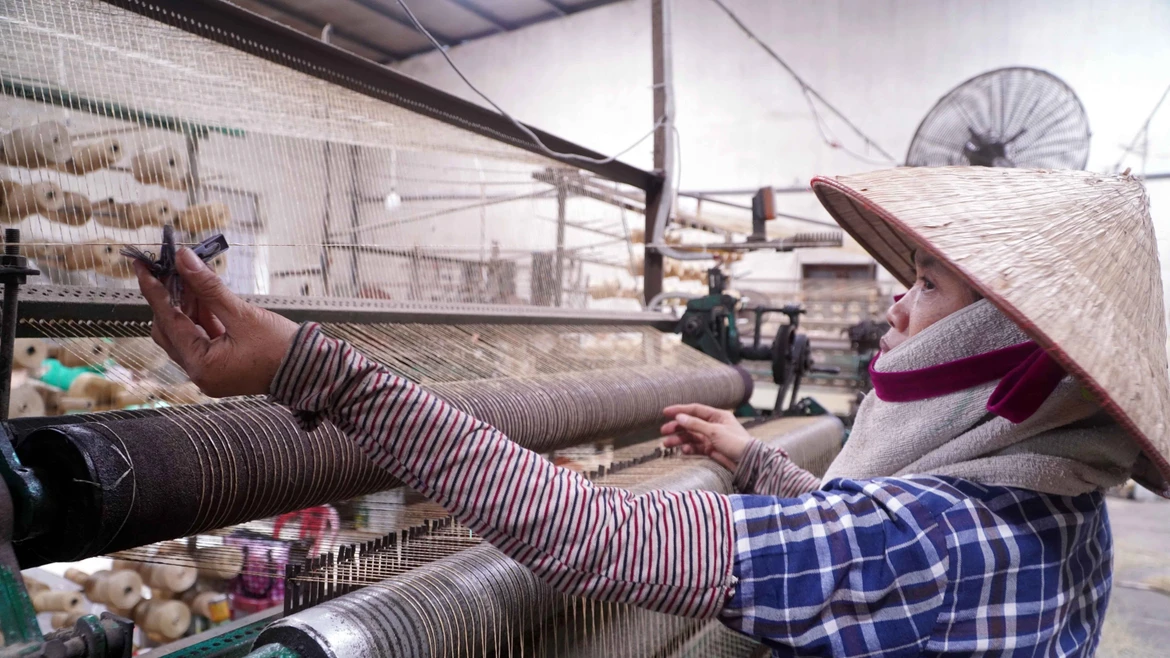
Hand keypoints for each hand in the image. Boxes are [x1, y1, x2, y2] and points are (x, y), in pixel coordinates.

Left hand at [135, 247, 298, 396]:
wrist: (310, 372)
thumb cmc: (281, 349)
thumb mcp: (243, 314)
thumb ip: (210, 288)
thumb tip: (186, 261)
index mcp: (202, 366)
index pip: (168, 321)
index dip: (153, 290)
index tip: (142, 266)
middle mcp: (199, 373)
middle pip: (169, 330)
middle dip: (169, 297)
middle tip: (169, 267)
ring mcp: (209, 372)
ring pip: (184, 333)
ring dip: (185, 305)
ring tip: (189, 276)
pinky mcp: (219, 366)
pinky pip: (200, 338)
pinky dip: (200, 316)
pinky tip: (203, 295)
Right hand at [660, 404, 753, 470]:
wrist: (748, 462)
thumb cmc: (736, 443)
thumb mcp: (714, 431)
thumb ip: (696, 424)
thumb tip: (679, 417)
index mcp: (717, 416)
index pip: (695, 410)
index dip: (679, 410)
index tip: (665, 412)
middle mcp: (713, 425)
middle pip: (690, 424)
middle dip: (677, 427)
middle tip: (663, 431)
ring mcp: (712, 438)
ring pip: (691, 436)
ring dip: (679, 439)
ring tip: (667, 444)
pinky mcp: (711, 450)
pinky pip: (696, 447)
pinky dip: (689, 448)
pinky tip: (684, 450)